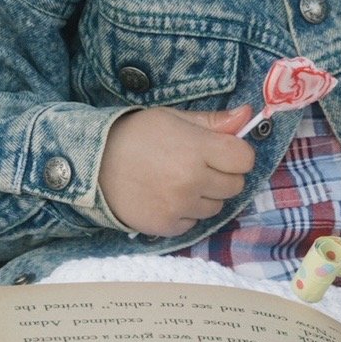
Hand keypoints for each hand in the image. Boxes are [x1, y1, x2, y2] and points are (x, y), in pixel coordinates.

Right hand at [98, 105, 255, 236]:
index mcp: (197, 149)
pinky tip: (168, 197)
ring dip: (206, 196)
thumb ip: (213, 121)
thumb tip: (247, 115)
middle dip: (223, 175)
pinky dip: (186, 212)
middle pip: (235, 185)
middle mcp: (192, 180)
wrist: (94, 163)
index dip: (237, 154)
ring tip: (180, 181)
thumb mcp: (174, 118)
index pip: (245, 159)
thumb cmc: (137, 135)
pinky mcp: (166, 226)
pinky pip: (194, 223)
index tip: (222, 151)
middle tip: (198, 165)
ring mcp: (179, 206)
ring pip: (217, 207)